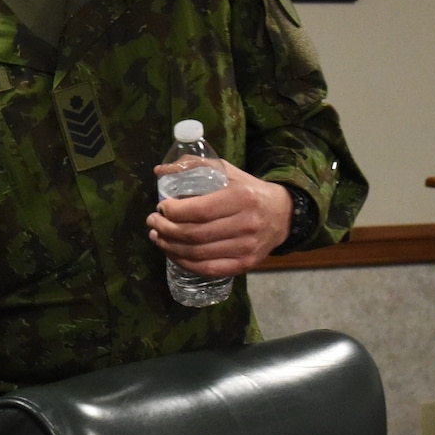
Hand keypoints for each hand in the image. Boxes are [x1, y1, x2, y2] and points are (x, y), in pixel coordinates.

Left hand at [146, 161, 292, 277]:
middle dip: (166, 229)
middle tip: (152, 222)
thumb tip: (160, 170)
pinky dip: (185, 263)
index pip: (199, 210)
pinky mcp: (245, 264)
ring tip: (157, 236)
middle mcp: (245, 224)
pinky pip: (208, 268)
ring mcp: (246, 247)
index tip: (160, 207)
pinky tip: (172, 253)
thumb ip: (194, 166)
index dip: (174, 212)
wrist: (282, 214)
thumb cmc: (247, 190)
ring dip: (170, 247)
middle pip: (194, 234)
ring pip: (197, 253)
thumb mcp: (226, 171)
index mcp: (241, 198)